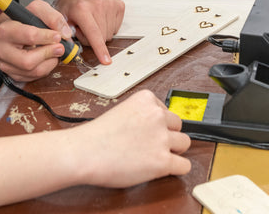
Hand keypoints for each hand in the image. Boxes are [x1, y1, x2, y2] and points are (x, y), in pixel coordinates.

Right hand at [0, 0, 71, 82]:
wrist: (9, 31)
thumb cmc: (23, 20)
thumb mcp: (37, 9)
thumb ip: (52, 17)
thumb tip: (64, 33)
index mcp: (5, 30)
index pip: (28, 36)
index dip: (47, 37)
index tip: (57, 36)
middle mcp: (1, 49)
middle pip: (28, 60)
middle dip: (48, 54)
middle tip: (59, 47)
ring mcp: (4, 63)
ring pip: (32, 71)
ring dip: (49, 62)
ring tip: (53, 52)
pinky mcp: (11, 74)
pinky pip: (33, 77)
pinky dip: (45, 68)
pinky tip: (46, 58)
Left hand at [56, 0, 123, 64]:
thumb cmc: (71, 3)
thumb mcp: (60, 17)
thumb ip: (63, 32)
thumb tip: (68, 46)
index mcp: (82, 8)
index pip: (93, 33)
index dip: (99, 49)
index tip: (106, 60)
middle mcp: (98, 5)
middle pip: (102, 37)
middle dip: (92, 39)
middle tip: (83, 28)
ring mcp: (110, 4)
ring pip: (110, 34)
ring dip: (100, 33)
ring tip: (91, 22)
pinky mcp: (119, 5)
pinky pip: (116, 28)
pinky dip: (108, 27)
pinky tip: (100, 19)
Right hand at [73, 89, 191, 186]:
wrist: (84, 152)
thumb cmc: (95, 136)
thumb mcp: (120, 112)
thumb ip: (140, 115)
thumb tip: (155, 128)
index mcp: (145, 100)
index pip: (165, 110)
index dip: (157, 123)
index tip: (147, 130)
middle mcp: (156, 116)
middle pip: (178, 126)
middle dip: (167, 135)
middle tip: (151, 144)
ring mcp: (161, 138)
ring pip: (184, 144)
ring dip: (172, 151)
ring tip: (154, 156)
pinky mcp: (163, 161)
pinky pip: (184, 166)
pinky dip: (175, 169)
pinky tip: (161, 168)